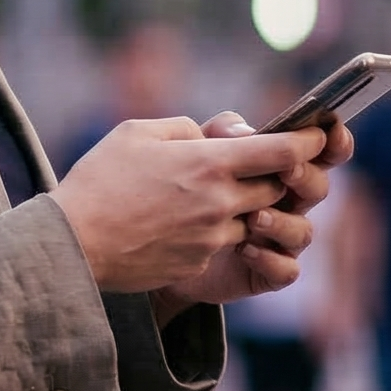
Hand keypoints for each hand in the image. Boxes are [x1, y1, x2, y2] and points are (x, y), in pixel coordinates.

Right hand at [48, 111, 332, 295]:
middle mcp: (221, 202)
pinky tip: (173, 223)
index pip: (283, 151)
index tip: (318, 135)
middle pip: (275, 187)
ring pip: (252, 218)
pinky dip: (210, 230)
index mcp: (209, 163)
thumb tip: (208, 136)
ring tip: (197, 196)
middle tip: (250, 164)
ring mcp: (213, 237)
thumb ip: (184, 128)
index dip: (308, 141)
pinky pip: (221, 242)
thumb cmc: (98, 182)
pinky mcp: (199, 263)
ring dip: (239, 206)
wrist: (72, 245)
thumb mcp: (135, 134)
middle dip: (271, 174)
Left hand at [154, 112, 350, 308]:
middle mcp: (289, 204)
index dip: (333, 143)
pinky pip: (286, 270)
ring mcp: (281, 240)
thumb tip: (245, 132)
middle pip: (317, 188)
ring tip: (254, 216)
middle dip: (306, 177)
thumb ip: (220, 135)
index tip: (330, 132)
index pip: (318, 154)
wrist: (162, 244)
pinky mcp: (268, 272)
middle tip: (286, 170)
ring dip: (282, 222)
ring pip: (303, 231)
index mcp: (280, 171)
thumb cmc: (190, 191)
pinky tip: (244, 249)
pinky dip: (269, 260)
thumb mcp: (200, 155)